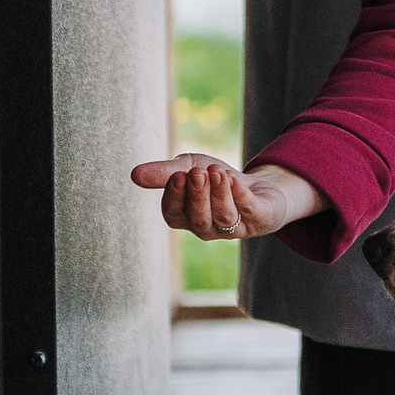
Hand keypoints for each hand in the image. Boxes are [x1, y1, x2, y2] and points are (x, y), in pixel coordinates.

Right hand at [129, 154, 320, 239]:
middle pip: (198, 219)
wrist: (260, 186)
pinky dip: (240, 194)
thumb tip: (134, 175)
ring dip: (219, 194)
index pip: (173, 214)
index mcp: (185, 217)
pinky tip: (234, 178)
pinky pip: (248, 211)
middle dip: (197, 196)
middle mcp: (207, 228)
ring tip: (217, 172)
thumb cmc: (216, 178)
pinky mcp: (258, 220)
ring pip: (223, 217)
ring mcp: (233, 228)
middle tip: (197, 173)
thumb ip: (164, 172)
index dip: (174, 197)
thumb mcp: (188, 167)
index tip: (177, 175)